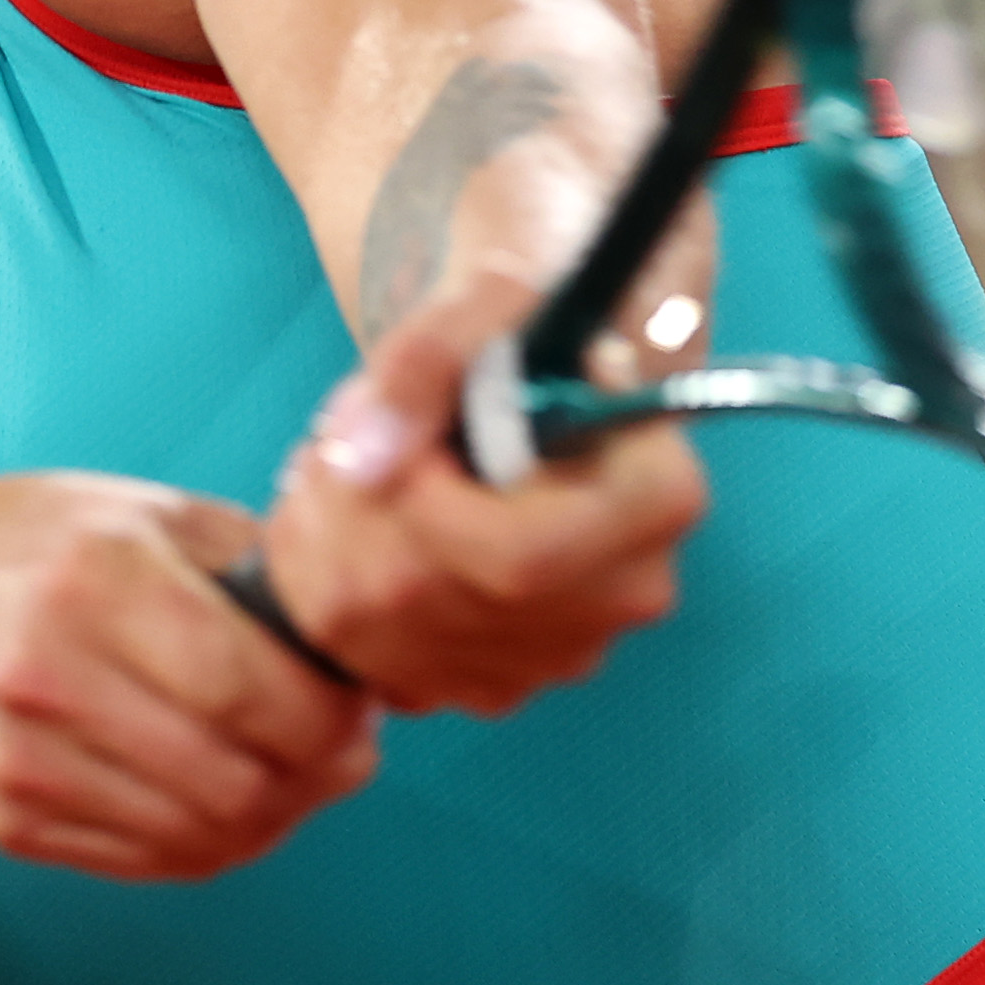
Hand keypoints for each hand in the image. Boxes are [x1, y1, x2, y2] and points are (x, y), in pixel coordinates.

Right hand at [0, 473, 377, 880]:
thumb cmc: (44, 547)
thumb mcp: (150, 513)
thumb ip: (258, 569)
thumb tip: (360, 648)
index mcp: (96, 571)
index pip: (246, 686)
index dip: (330, 717)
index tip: (359, 706)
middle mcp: (47, 667)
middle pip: (233, 779)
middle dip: (317, 775)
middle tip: (343, 748)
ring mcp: (20, 754)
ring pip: (201, 836)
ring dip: (274, 816)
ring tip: (290, 771)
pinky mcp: (9, 818)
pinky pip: (152, 862)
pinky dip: (212, 841)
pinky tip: (224, 794)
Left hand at [258, 242, 711, 716]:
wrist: (525, 376)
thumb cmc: (518, 334)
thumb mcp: (485, 300)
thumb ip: (427, 358)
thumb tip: (367, 459)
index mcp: (655, 497)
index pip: (520, 555)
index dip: (423, 504)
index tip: (386, 433)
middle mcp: (621, 595)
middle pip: (438, 595)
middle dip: (354, 511)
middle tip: (344, 433)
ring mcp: (556, 654)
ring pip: (389, 629)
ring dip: (329, 536)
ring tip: (345, 463)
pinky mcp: (492, 684)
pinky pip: (373, 659)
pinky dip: (329, 583)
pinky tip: (352, 519)